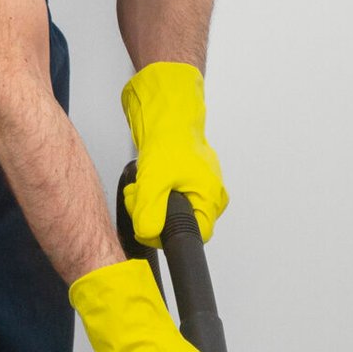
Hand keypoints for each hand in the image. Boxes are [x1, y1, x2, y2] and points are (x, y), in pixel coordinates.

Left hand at [121, 59, 226, 244]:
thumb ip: (150, 211)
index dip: (169, 234)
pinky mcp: (185, 182)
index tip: (151, 221)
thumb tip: (150, 233)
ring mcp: (198, 188)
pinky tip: (147, 179)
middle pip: (179, 225)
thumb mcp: (155, 180)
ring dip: (150, 202)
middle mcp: (210, 196)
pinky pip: (167, 198)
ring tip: (143, 184)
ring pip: (170, 212)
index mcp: (211, 198)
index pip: (195, 236)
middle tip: (141, 196)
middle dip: (154, 214)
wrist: (166, 115)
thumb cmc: (171, 140)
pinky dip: (152, 192)